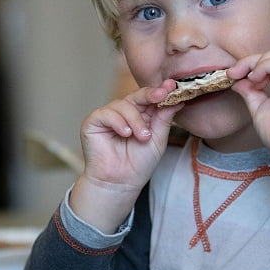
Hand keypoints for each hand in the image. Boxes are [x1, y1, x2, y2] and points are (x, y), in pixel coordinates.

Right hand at [69, 84, 182, 231]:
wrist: (120, 183)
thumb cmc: (138, 165)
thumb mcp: (157, 140)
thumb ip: (164, 119)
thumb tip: (176, 99)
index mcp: (140, 115)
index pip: (150, 99)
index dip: (160, 91)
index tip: (172, 86)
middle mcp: (124, 113)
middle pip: (137, 96)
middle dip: (150, 95)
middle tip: (162, 96)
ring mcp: (108, 117)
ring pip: (122, 105)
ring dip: (135, 120)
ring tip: (142, 137)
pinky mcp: (93, 122)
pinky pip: (106, 113)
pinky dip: (118, 122)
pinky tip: (125, 134)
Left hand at [228, 46, 269, 185]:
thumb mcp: (259, 108)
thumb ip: (250, 92)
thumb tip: (237, 80)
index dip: (250, 67)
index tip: (232, 77)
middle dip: (251, 60)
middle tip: (233, 73)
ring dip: (257, 61)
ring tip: (247, 78)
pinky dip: (263, 66)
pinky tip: (255, 79)